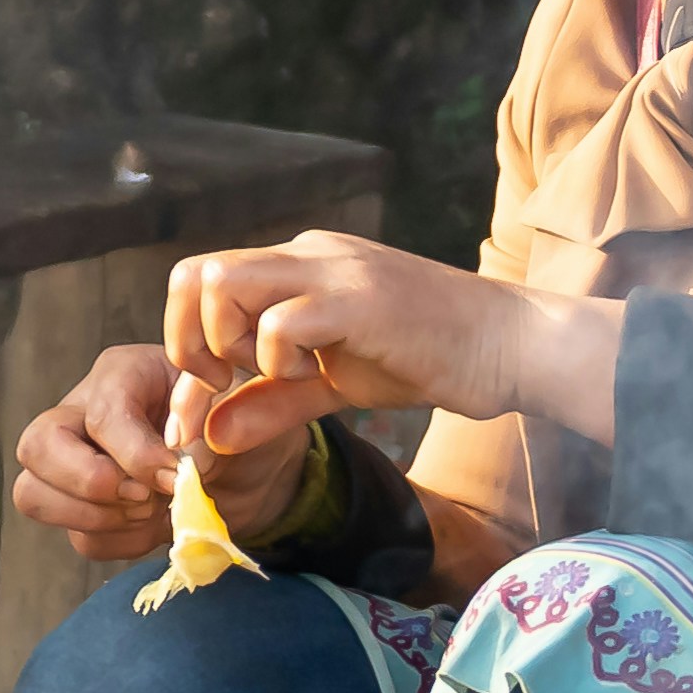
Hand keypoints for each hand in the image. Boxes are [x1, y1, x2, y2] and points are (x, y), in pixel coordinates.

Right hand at [13, 339, 322, 563]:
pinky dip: (120, 542)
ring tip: (149, 512)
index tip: (177, 475)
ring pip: (33, 494)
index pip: (101, 416)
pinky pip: (78, 538)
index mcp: (122, 374)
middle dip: (87, 484)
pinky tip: (156, 525)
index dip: (136, 455)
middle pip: (36, 447)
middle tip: (141, 497)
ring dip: (94, 518)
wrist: (253, 467)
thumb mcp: (243, 409)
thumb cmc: (242, 422)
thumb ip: (212, 423)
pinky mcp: (86, 510)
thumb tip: (176, 464)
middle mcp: (83, 413)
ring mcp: (76, 465)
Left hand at [171, 231, 599, 441]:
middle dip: (190, 343)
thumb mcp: (330, 386)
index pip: (199, 282)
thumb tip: (207, 438)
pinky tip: (320, 375)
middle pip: (196, 275)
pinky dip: (280, 360)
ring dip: (231, 343)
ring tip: (278, 374)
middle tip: (227, 385)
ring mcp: (333, 270)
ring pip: (225, 283)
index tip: (203, 403)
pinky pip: (283, 322)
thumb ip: (269, 405)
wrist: (511, 345)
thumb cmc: (425, 359)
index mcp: (294, 266)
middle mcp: (305, 254)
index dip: (182, 347)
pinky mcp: (361, 299)